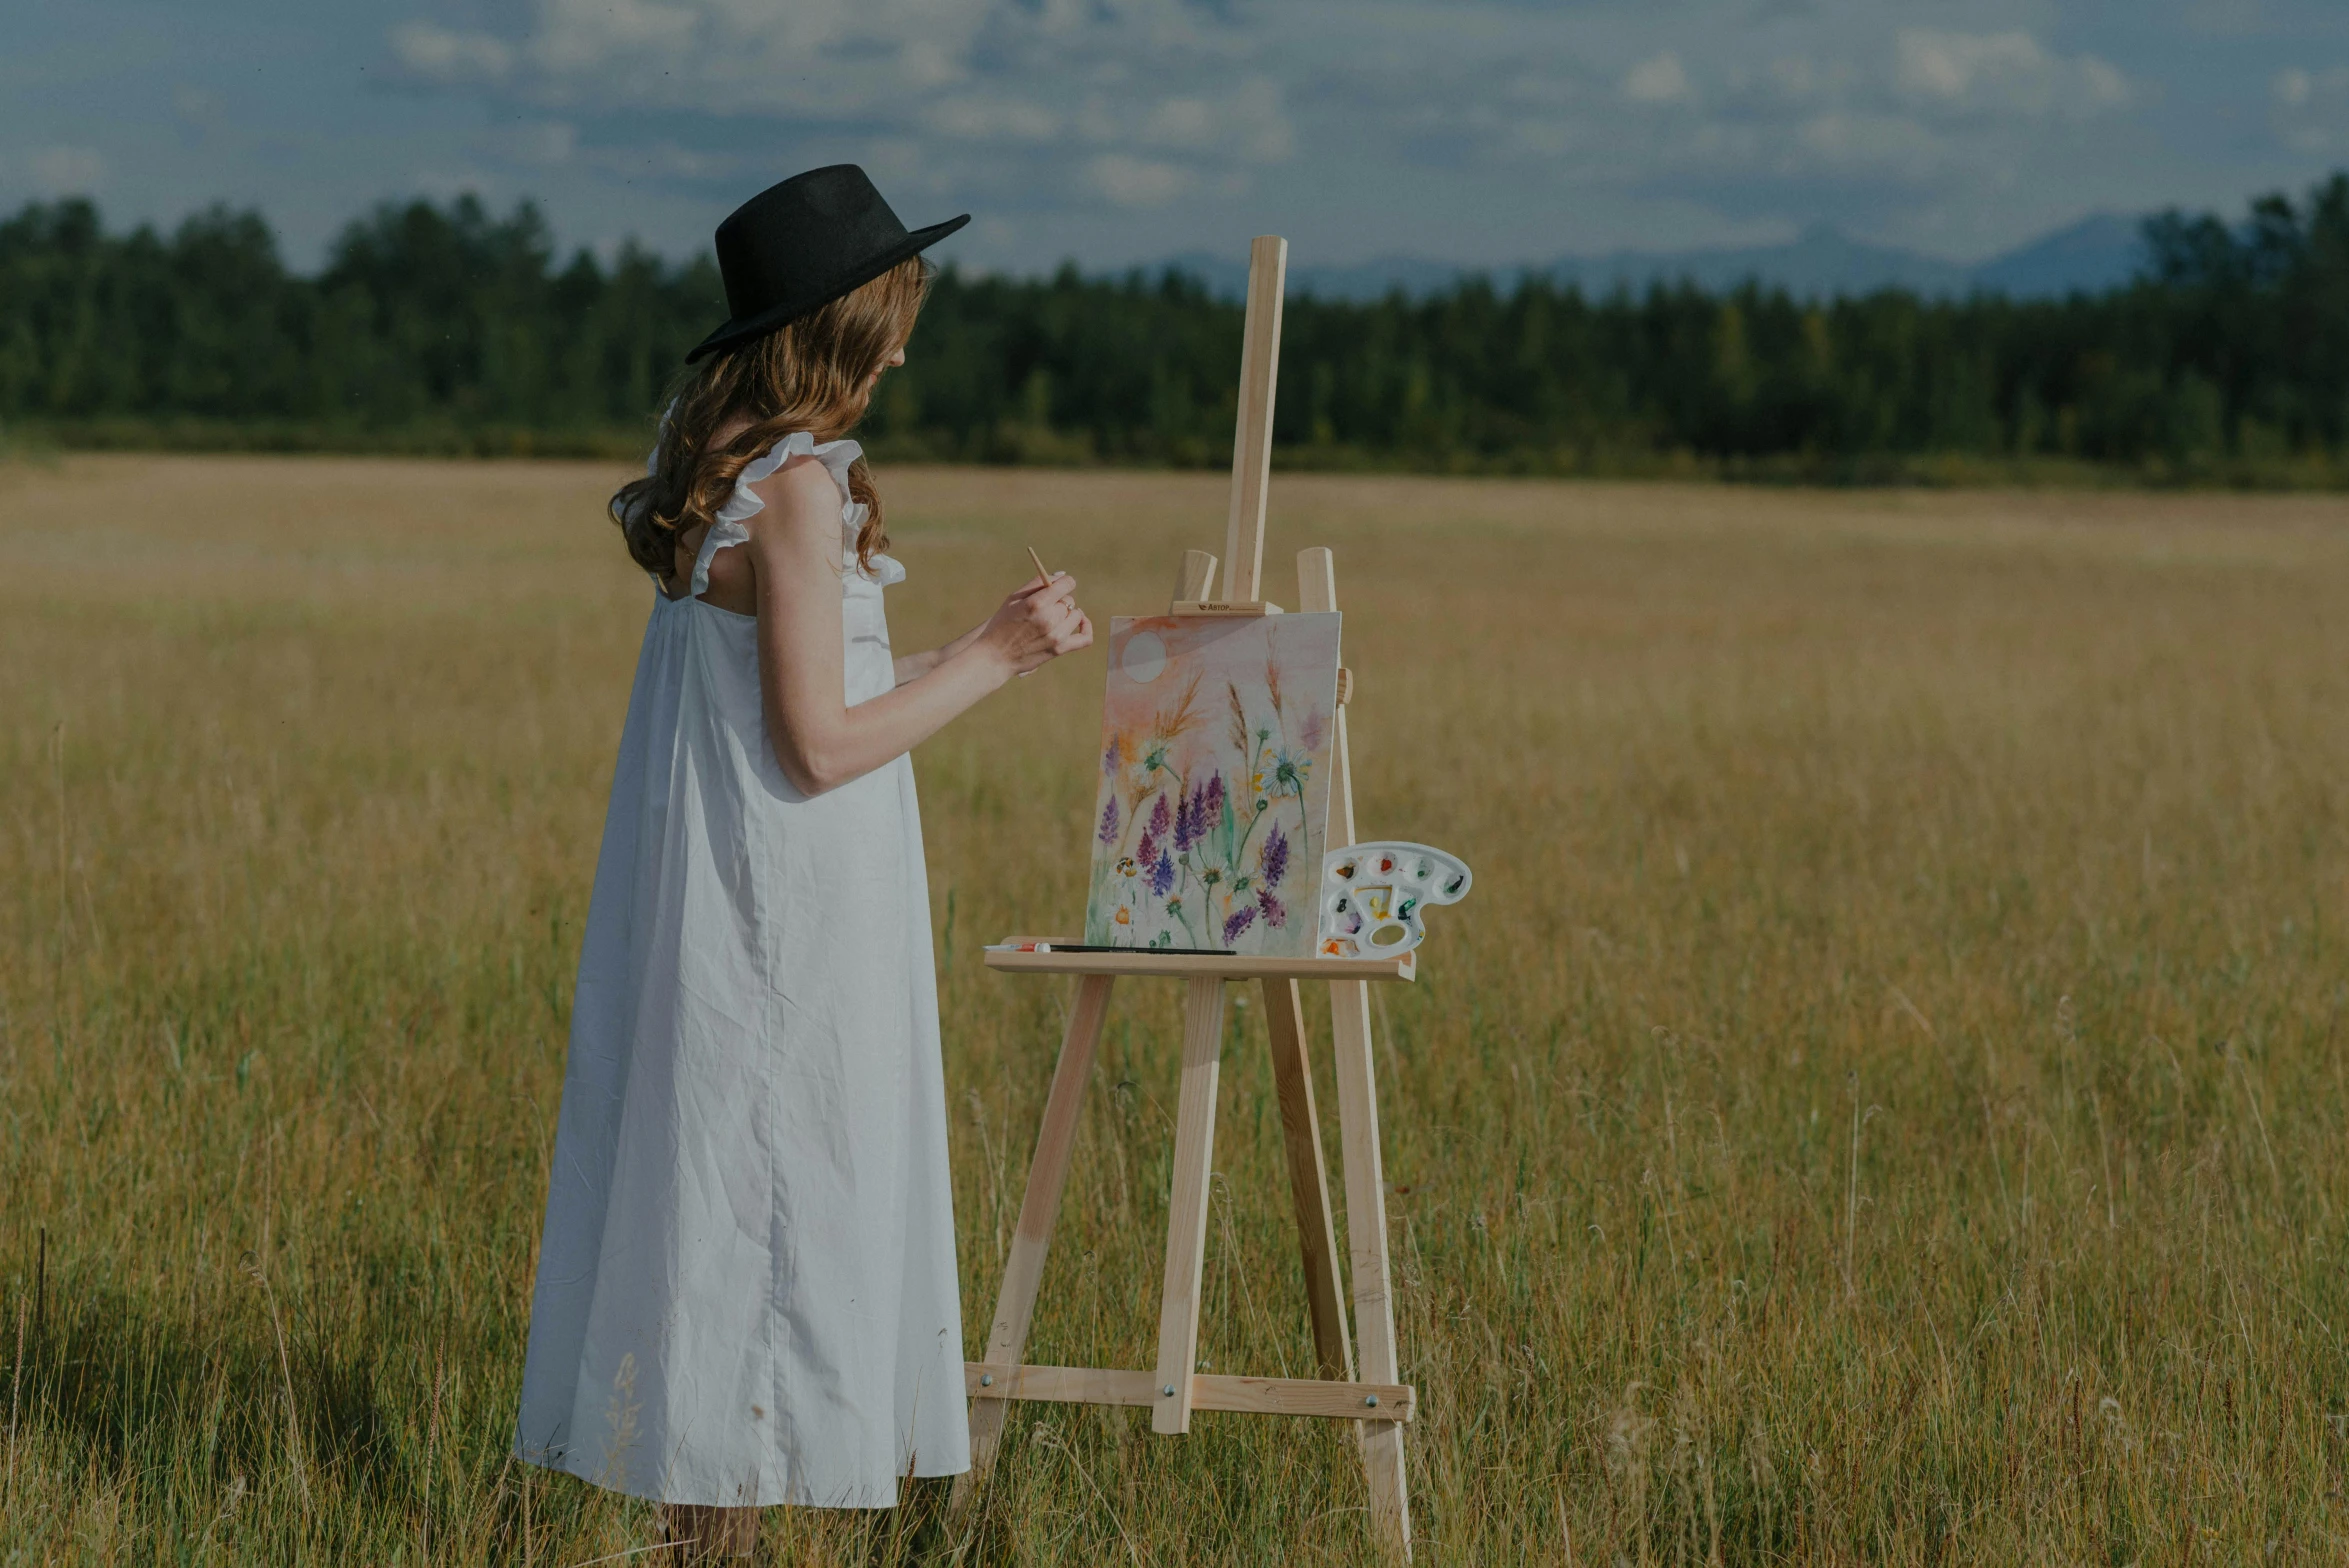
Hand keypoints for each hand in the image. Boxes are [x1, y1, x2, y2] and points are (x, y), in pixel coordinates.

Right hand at [978, 572, 1092, 678]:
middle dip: (1059, 601)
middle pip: (1069, 601)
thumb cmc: (1002, 623)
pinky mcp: (1060, 649)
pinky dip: (1086, 627)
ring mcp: (1056, 635)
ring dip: (1068, 614)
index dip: (1063, 583)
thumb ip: (1037, 584)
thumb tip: (1062, 575)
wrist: (995, 656)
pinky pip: (1085, 637)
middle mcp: (1049, 618)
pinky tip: (1080, 622)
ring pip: (1076, 615)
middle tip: (1045, 608)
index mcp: (1036, 603)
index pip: (1066, 584)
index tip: (1058, 587)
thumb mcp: (1014, 598)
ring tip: (1054, 618)